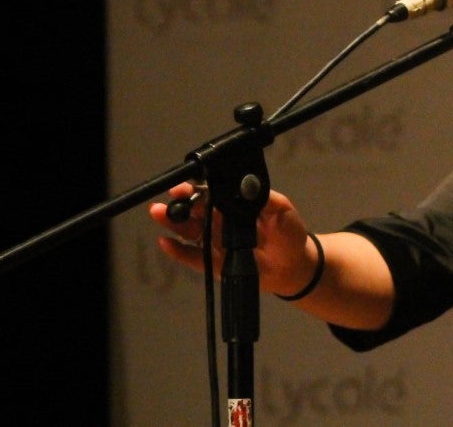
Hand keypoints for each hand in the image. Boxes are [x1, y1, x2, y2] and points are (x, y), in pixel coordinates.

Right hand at [149, 182, 318, 296]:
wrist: (293, 265)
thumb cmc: (288, 233)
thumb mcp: (281, 209)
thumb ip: (264, 198)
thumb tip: (247, 186)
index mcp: (233, 204)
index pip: (210, 192)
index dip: (195, 188)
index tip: (184, 187)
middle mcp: (220, 220)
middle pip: (193, 209)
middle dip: (179, 203)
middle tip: (170, 200)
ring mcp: (215, 241)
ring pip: (188, 230)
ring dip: (172, 222)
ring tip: (159, 214)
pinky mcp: (213, 262)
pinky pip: (191, 256)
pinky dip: (177, 250)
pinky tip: (165, 242)